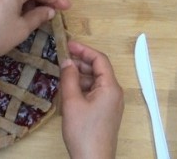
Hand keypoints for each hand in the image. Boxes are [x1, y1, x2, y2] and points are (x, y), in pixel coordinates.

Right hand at [60, 41, 123, 158]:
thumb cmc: (84, 132)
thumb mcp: (72, 102)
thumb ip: (69, 78)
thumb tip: (67, 61)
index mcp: (110, 87)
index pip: (100, 60)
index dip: (84, 50)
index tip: (68, 44)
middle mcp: (114, 93)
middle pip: (99, 69)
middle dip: (81, 62)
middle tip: (63, 57)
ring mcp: (111, 103)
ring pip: (96, 82)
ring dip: (80, 75)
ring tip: (62, 74)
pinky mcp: (105, 112)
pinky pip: (95, 93)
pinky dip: (82, 88)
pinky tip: (69, 90)